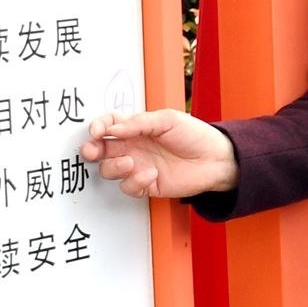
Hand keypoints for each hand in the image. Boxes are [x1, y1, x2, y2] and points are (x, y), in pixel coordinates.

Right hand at [80, 110, 236, 200]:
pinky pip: (128, 187)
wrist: (216, 159)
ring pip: (108, 170)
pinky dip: (135, 181)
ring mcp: (138, 166)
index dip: (98, 127)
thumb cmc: (195, 135)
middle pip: (100, 149)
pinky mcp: (146, 185)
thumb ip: (138, 123)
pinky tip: (151, 173)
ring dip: (113, 166)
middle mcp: (133, 147)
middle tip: (92, 150)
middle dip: (91, 150)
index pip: (108, 125)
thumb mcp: (167, 120)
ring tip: (130, 162)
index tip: (97, 130)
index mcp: (136, 128)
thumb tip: (113, 128)